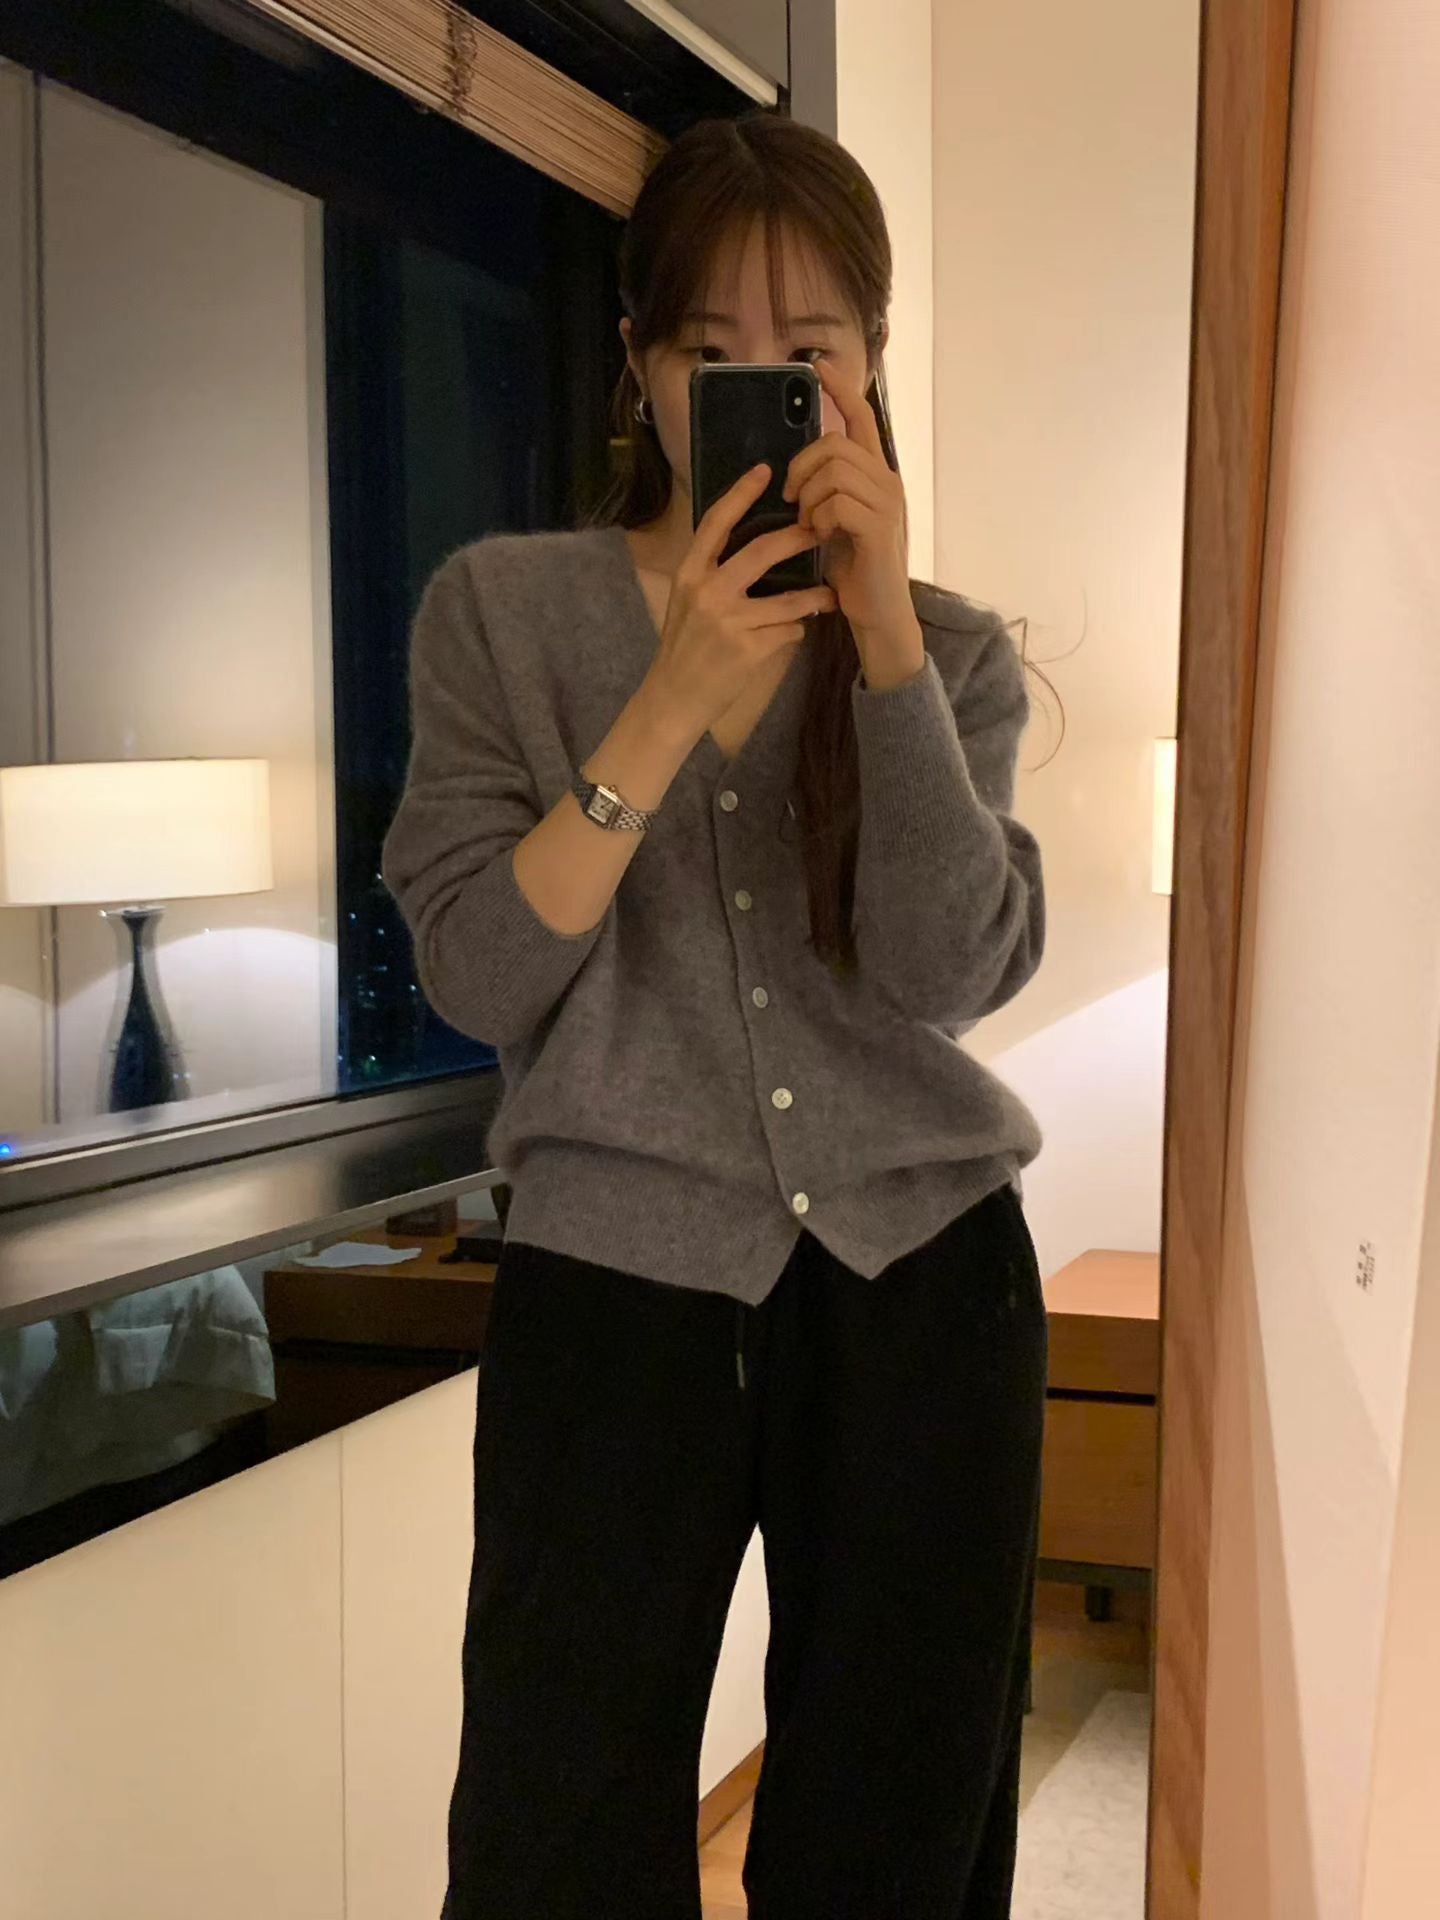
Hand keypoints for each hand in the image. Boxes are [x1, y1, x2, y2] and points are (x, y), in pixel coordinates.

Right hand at [642, 462, 837, 746]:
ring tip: (830, 594)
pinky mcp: (748, 651)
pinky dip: (797, 631)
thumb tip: (746, 542)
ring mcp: (728, 623)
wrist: (674, 698)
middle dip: (796, 537)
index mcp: (689, 574)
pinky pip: (788, 632)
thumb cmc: (684, 648)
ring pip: (788, 599)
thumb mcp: (687, 601)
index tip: (764, 469)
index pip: (715, 522)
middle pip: (760, 550)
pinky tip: (798, 634)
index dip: (741, 494)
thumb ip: (711, 572)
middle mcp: (707, 593)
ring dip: (815, 597)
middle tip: (821, 528)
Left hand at [783, 360, 923, 683]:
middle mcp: (888, 481)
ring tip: (808, 524)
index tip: (819, 365)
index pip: (860, 419)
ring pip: (833, 471)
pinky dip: (819, 519)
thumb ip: (827, 490)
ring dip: (809, 497)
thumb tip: (796, 469)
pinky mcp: (878, 528)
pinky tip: (820, 537)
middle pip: (834, 443)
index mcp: (877, 475)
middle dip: (802, 467)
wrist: (879, 616)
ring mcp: (887, 503)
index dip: (840, 389)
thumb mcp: (837, 521)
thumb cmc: (854, 572)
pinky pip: (837, 503)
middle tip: (792, 498)